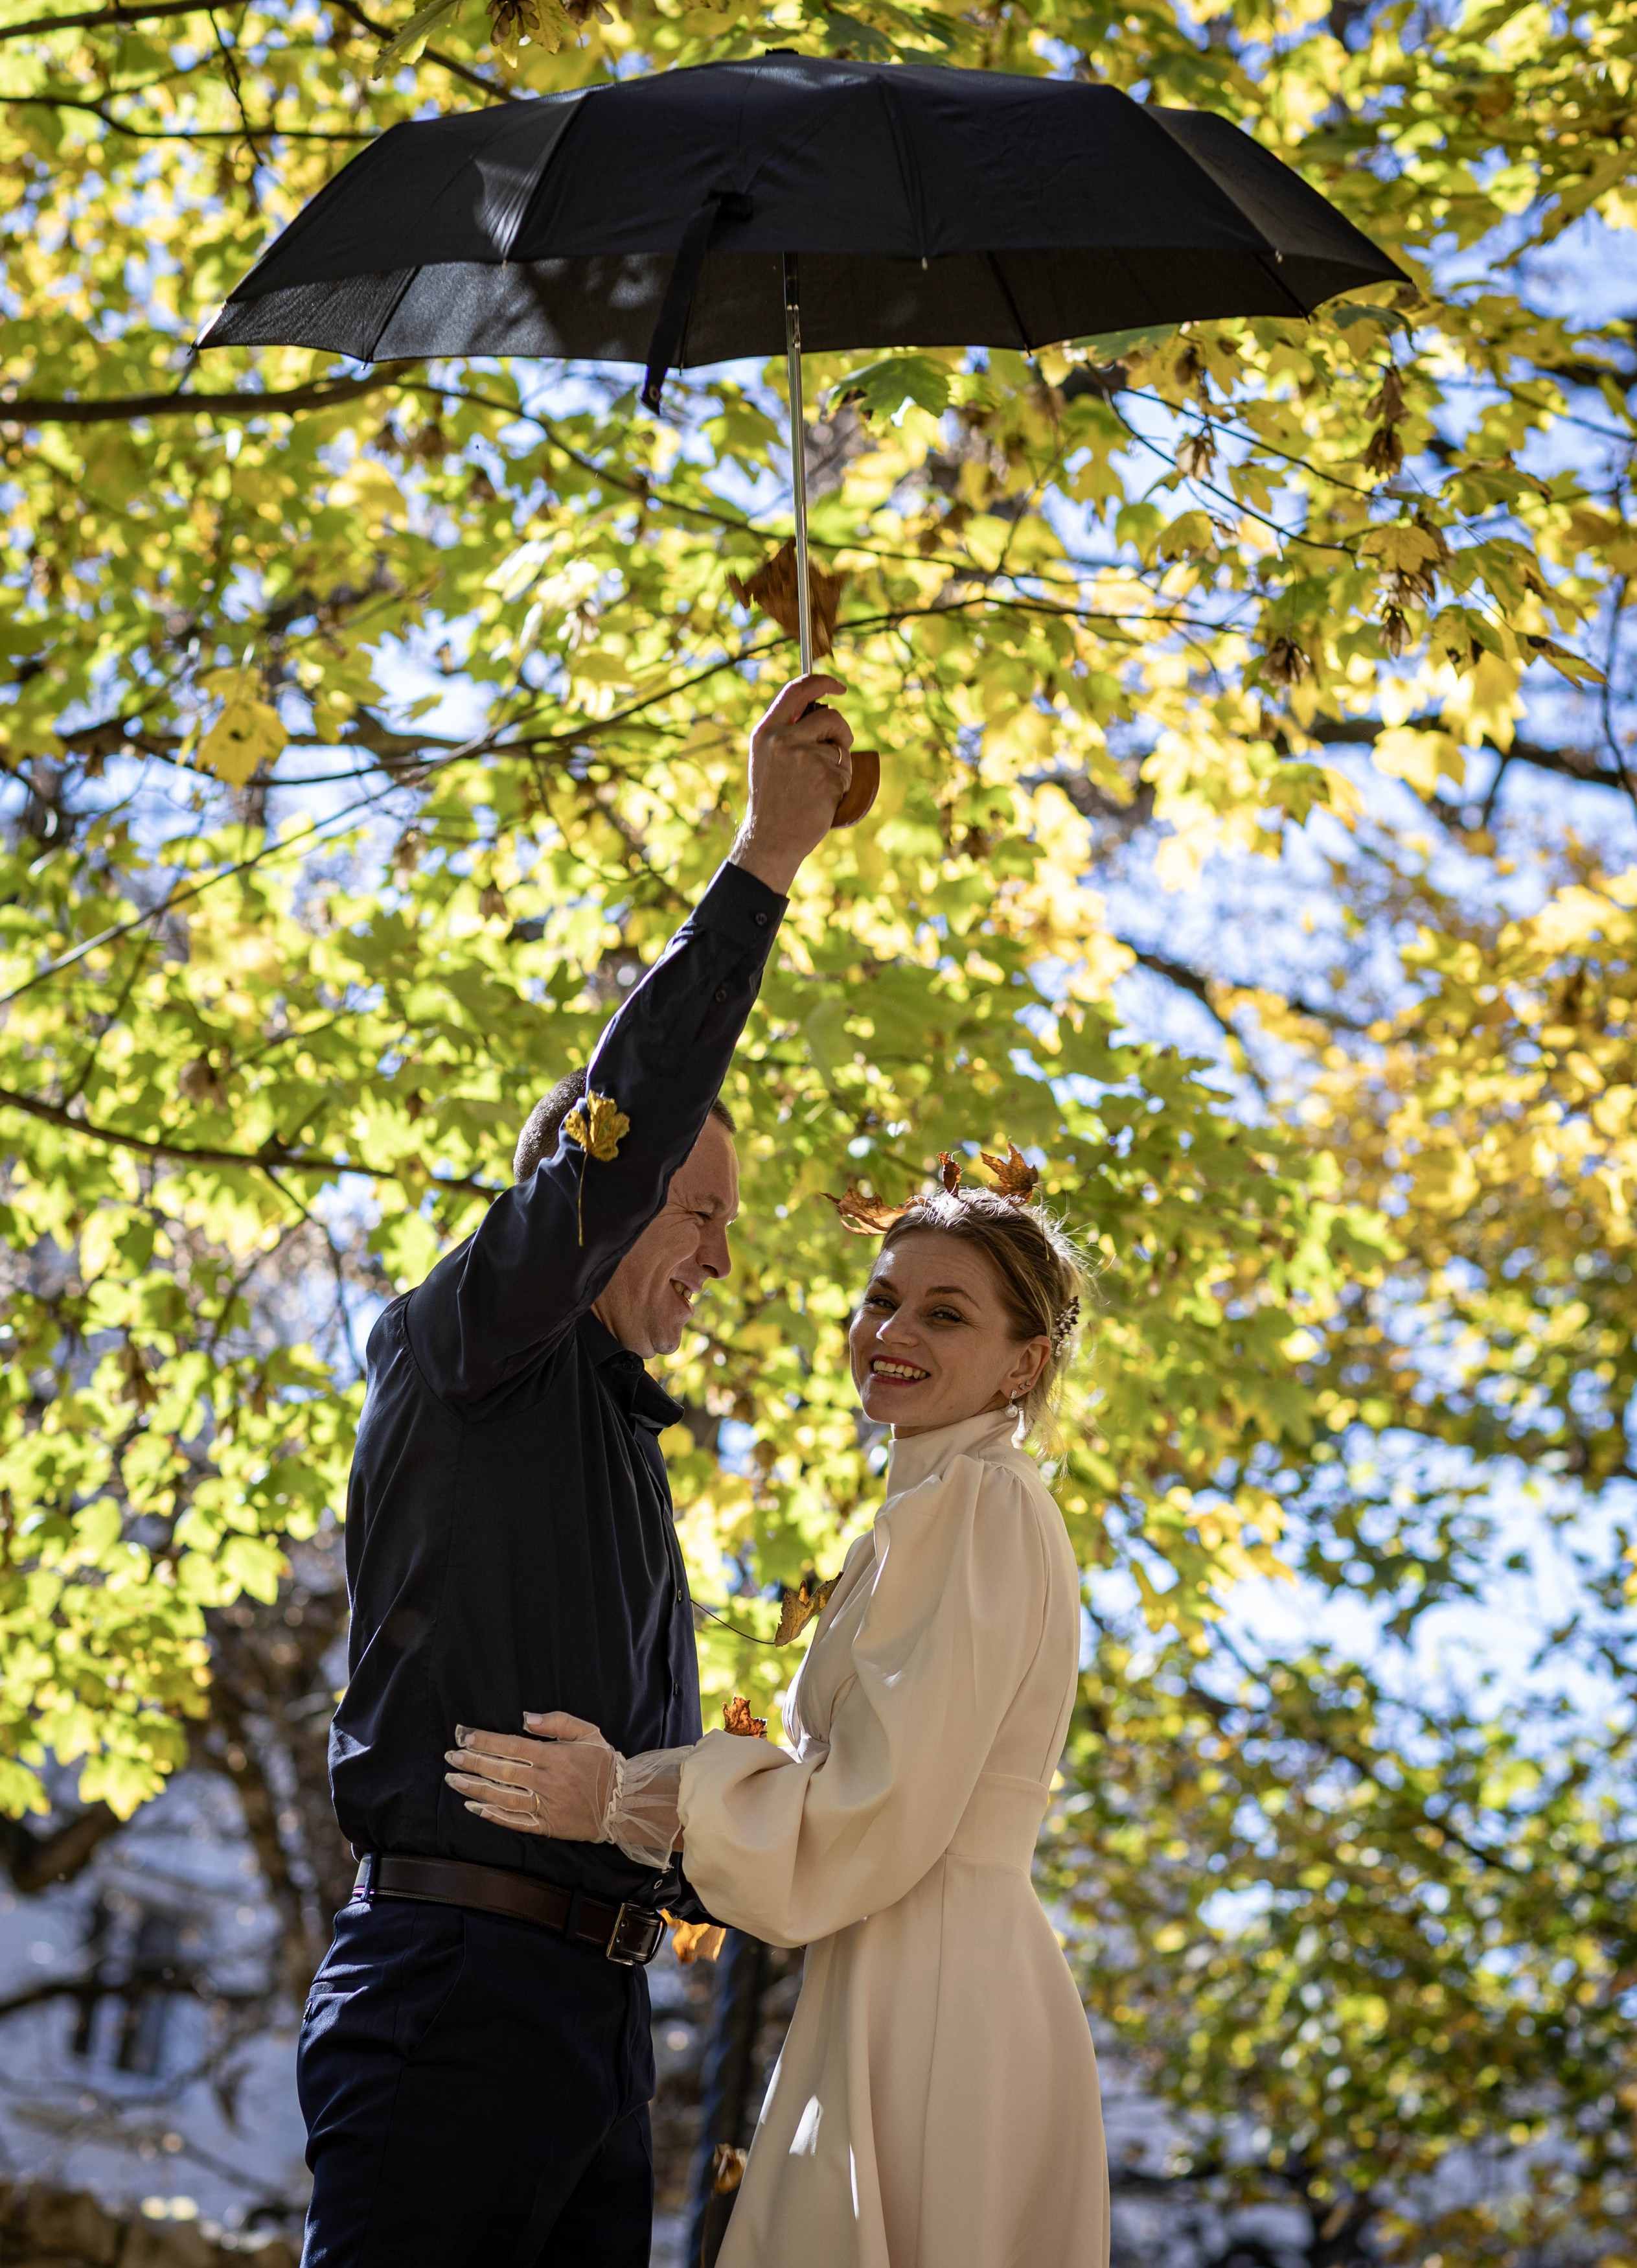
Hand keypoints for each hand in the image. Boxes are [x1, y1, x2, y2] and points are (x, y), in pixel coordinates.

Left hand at [444, 1711, 616, 1841]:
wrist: (623, 1802)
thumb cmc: (604, 1764)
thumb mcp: (588, 1733)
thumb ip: (558, 1722)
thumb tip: (526, 1718)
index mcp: (555, 1757)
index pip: (514, 1747)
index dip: (487, 1742)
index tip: (465, 1738)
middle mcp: (547, 1781)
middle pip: (504, 1771)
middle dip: (474, 1763)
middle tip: (451, 1757)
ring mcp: (546, 1805)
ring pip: (505, 1797)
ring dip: (477, 1789)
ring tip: (455, 1781)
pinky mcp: (547, 1825)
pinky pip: (517, 1822)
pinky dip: (496, 1816)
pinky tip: (477, 1809)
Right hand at [730, 674, 853, 893]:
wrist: (770, 839)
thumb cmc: (772, 801)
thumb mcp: (767, 758)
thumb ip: (787, 732)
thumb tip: (821, 711)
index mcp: (766, 731)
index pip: (797, 690)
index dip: (822, 682)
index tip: (838, 687)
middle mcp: (784, 739)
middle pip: (831, 717)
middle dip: (842, 731)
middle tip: (841, 747)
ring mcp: (806, 758)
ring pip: (840, 748)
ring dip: (839, 765)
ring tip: (818, 786)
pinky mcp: (826, 777)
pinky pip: (846, 772)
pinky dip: (841, 786)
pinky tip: (821, 800)